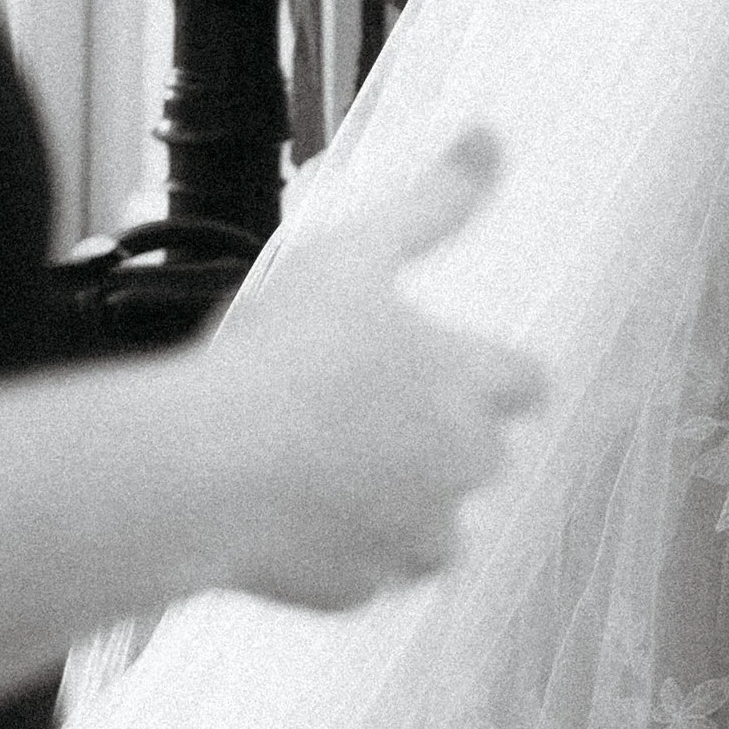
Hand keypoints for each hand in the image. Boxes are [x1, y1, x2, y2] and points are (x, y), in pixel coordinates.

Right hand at [199, 127, 545, 609]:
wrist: (199, 470)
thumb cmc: (278, 353)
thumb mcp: (356, 251)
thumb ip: (434, 202)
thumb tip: (492, 137)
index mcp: (468, 385)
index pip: (528, 382)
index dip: (493, 372)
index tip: (448, 365)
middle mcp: (459, 469)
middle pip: (485, 457)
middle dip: (442, 438)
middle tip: (363, 410)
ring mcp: (411, 538)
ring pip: (438, 531)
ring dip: (404, 505)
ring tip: (329, 471)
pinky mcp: (357, 591)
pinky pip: (367, 575)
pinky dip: (342, 552)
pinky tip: (289, 518)